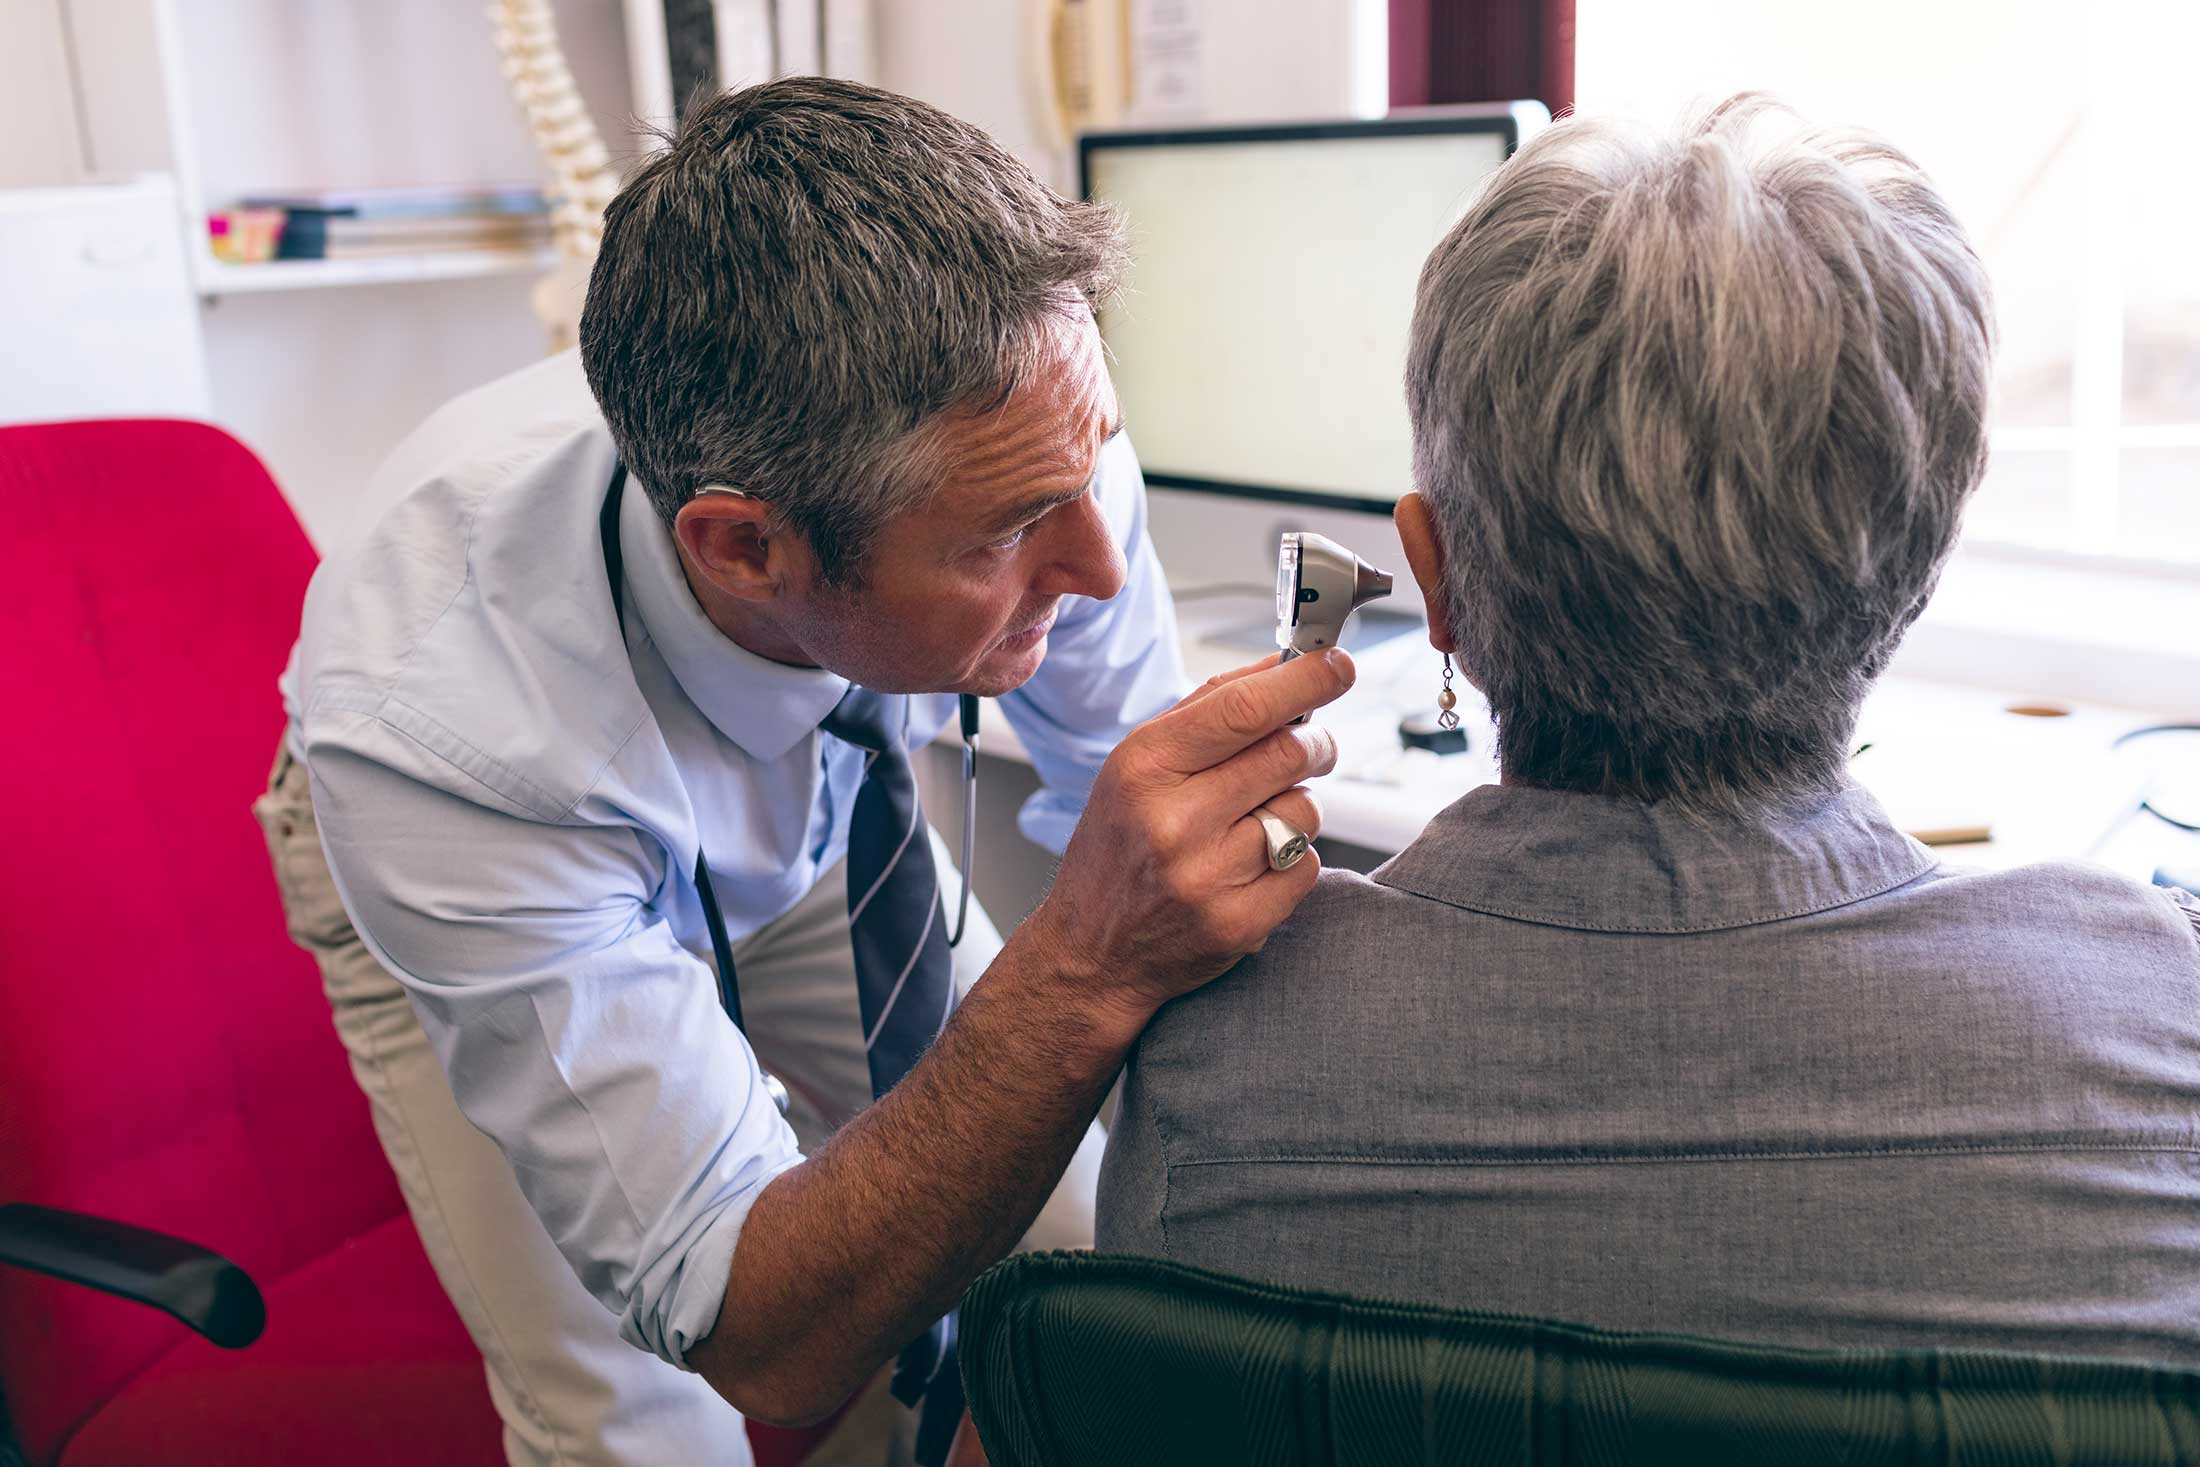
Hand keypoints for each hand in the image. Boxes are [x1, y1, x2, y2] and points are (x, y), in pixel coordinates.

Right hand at [1018, 649, 1352, 1031]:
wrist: (1092, 954)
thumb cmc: (1120, 845)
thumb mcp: (1137, 765)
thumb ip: (1208, 709)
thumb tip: (1284, 664)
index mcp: (1144, 767)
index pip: (1244, 709)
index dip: (1305, 681)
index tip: (1338, 665)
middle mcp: (1173, 821)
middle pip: (1289, 753)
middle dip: (1316, 741)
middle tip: (1312, 744)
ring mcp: (1207, 878)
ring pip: (1306, 811)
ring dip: (1298, 806)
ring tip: (1258, 820)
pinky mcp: (1239, 924)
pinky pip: (1307, 866)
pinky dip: (1293, 859)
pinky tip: (1252, 867)